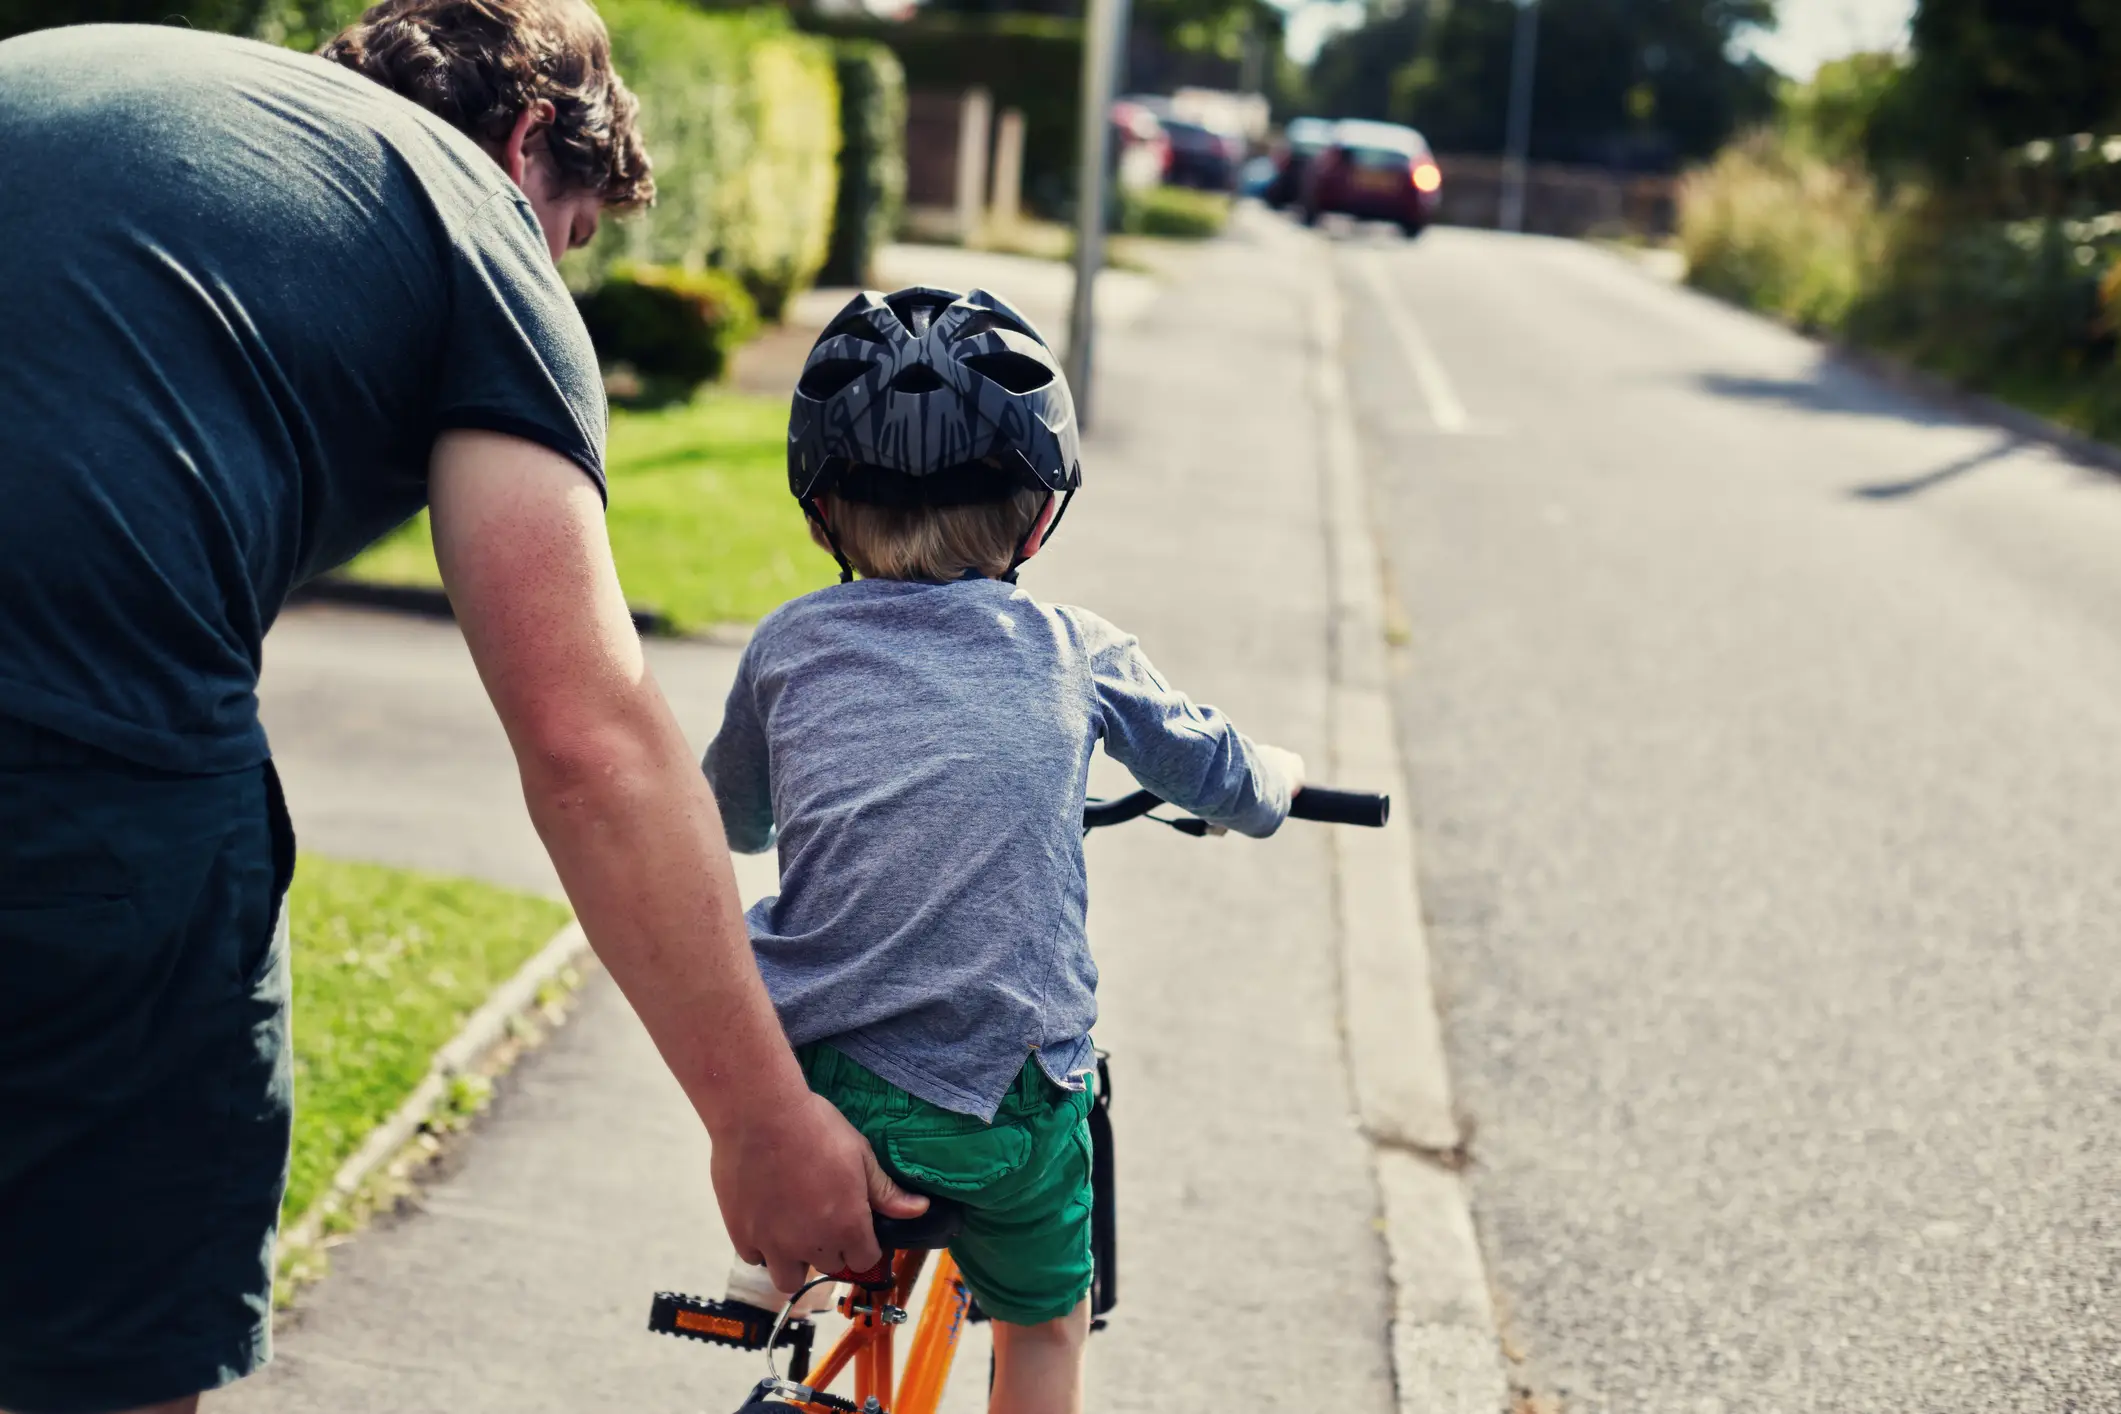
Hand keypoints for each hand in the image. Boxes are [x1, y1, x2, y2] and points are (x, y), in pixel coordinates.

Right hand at [712, 1092, 928, 1294]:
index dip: (863, 1245)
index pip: (864, 1260)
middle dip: (831, 1248)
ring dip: (795, 1261)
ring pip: (788, 1278)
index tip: (855, 1226)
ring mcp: (774, 1245)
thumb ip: (887, 1191)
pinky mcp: (742, 1236)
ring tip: (792, 1231)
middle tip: (823, 1218)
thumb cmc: (816, 1128)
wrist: (760, 1116)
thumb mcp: (861, 1154)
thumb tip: (920, 1209)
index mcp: (847, 1227)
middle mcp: (812, 1245)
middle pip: (830, 1266)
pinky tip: (765, 1219)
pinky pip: (755, 1258)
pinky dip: (761, 1247)